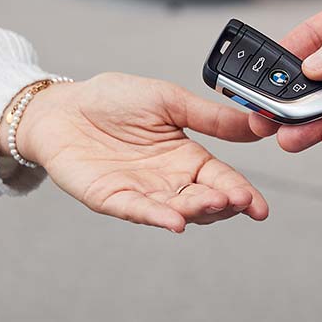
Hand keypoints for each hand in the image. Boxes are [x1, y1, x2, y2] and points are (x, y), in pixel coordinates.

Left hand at [0, 73, 267, 232]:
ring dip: (198, 210)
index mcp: (187, 157)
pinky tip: (176, 222)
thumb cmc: (113, 99)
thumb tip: (256, 124)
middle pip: (205, 200)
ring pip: (176, 209)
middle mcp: (168, 180)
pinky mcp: (111, 198)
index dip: (243, 193)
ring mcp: (141, 192)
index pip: (222, 179)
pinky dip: (157, 217)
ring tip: (216, 203)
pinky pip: (137, 211)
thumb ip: (210, 116)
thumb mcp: (170, 99)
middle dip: (225, 204)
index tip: (259, 206)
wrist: (63, 105)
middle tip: (240, 200)